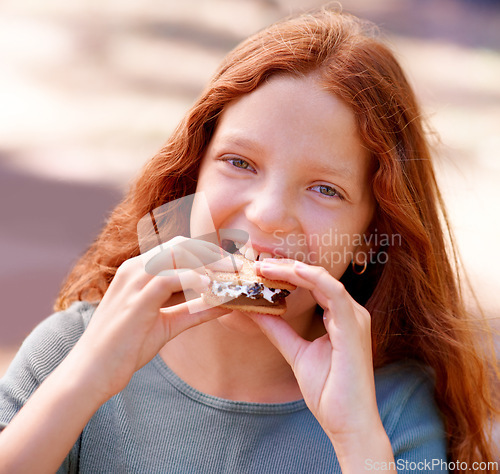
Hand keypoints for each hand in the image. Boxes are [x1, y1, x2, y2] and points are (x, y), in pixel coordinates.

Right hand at [72, 237, 237, 399]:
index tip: (229, 267)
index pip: (178, 248)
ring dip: (208, 264)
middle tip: (236, 270)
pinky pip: (169, 278)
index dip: (207, 254)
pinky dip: (194, 280)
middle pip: (181, 245)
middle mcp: (135, 268)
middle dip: (212, 254)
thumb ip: (195, 311)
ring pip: (177, 255)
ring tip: (230, 279)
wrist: (92, 372)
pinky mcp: (136, 299)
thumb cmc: (126, 347)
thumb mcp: (168, 323)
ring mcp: (133, 281)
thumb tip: (225, 304)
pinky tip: (210, 290)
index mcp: (139, 270)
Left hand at [250, 259, 386, 449]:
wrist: (348, 424)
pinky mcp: (352, 327)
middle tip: (258, 263)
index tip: (260, 270)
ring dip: (293, 270)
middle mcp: (351, 313)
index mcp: (341, 317)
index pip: (313, 285)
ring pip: (323, 280)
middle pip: (316, 278)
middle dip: (286, 267)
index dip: (287, 274)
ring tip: (265, 267)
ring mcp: (354, 318)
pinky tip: (292, 271)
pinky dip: (312, 279)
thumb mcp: (296, 353)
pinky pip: (333, 293)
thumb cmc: (330, 391)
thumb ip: (279, 330)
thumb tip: (256, 311)